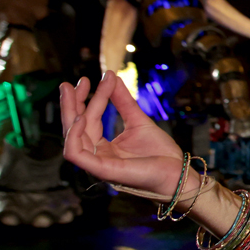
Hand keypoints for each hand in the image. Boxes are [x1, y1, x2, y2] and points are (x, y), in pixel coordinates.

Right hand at [60, 72, 185, 196]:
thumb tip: (111, 77)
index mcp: (104, 147)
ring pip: (72, 137)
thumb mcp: (138, 121)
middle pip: (75, 128)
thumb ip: (123, 102)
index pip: (88, 120)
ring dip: (71, 112)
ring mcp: (98, 164)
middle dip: (72, 103)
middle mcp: (97, 155)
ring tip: (78, 91)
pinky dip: (73, 135)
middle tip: (78, 81)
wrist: (178, 173)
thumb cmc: (160, 153)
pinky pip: (75, 154)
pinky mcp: (102, 170)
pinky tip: (81, 117)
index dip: (90, 99)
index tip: (99, 78)